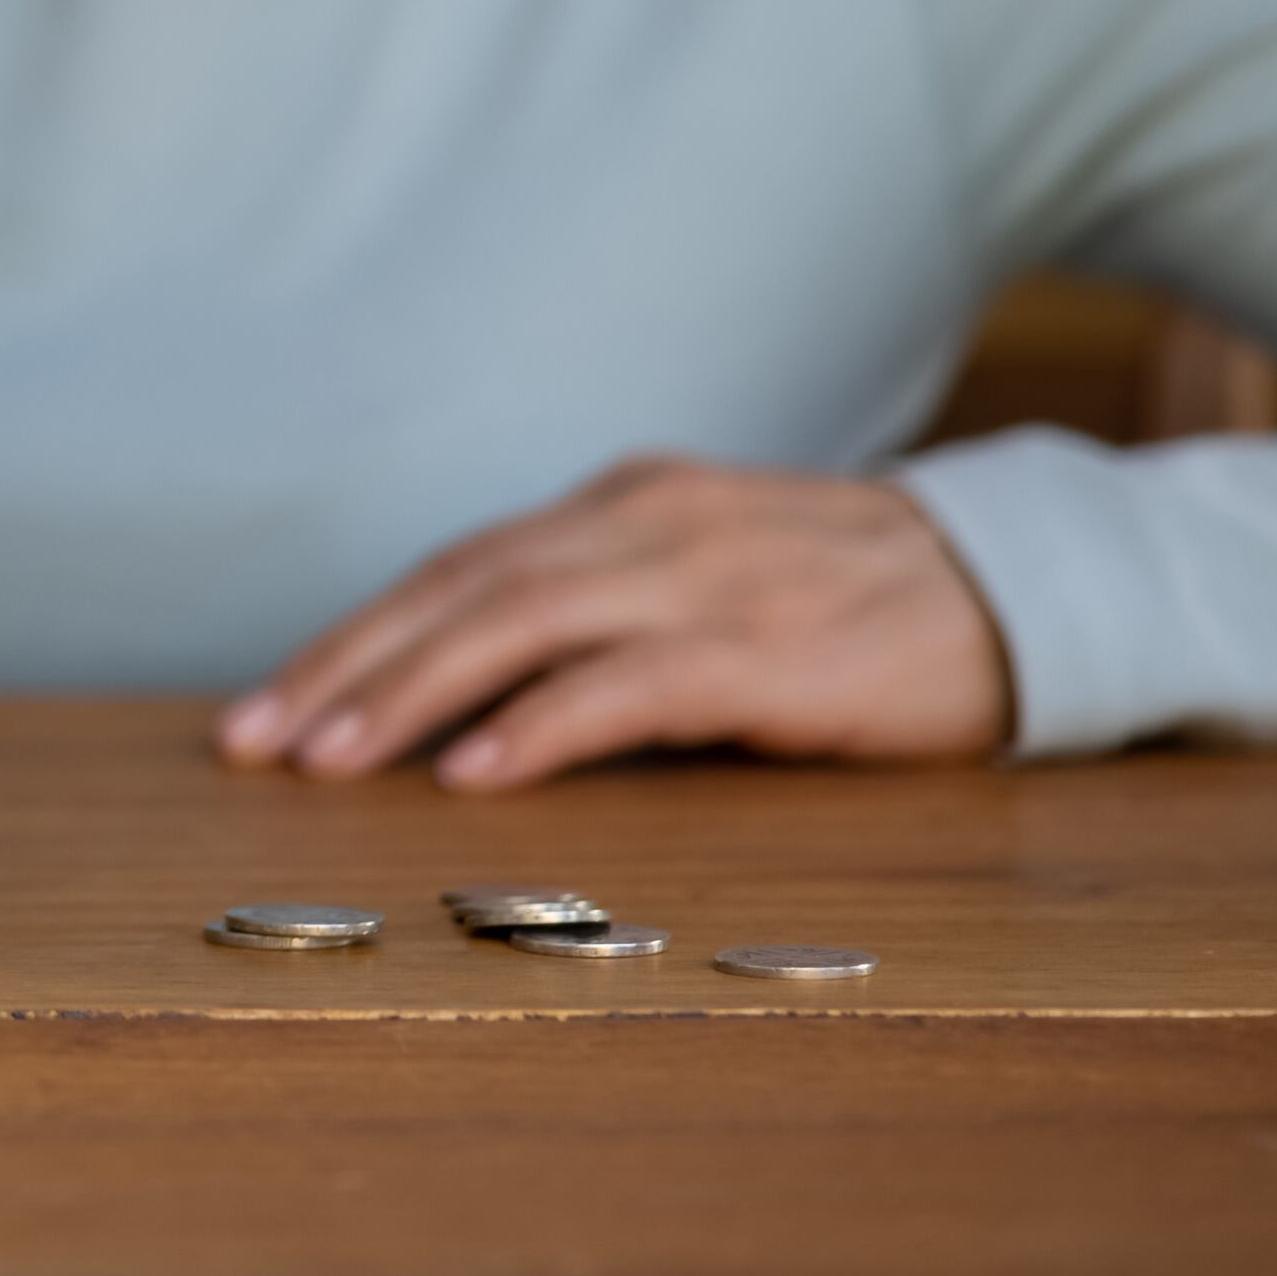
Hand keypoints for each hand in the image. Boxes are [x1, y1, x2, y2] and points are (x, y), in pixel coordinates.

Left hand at [215, 455, 1014, 790]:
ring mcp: (704, 581)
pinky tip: (474, 770)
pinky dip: (538, 725)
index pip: (455, 568)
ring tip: (330, 762)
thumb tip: (474, 703)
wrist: (1019, 587)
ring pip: (515, 625)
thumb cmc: (851, 603)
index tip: (268, 706)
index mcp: (623, 504)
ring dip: (408, 697)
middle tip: (257, 743)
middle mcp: (644, 524)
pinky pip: (626, 685)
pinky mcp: (766, 651)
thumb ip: (605, 615)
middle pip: (457, 590)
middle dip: (345, 668)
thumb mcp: (709, 578)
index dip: (354, 637)